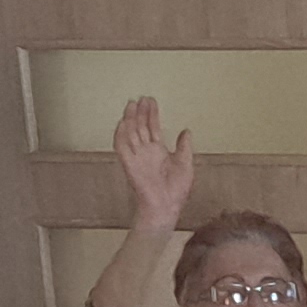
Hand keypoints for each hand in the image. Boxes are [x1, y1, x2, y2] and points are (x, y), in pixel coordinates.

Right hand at [111, 95, 198, 234]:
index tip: (151, 101)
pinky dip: (120, 135)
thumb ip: (184, 147)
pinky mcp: (130, 165)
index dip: (151, 114)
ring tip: (132, 105)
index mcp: (158, 151)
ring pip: (131, 133)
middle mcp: (146, 152)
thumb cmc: (176, 191)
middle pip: (140, 127)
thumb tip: (187, 131)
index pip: (152, 127)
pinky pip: (121, 148)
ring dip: (130, 119)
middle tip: (141, 98)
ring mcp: (137, 157)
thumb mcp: (186, 164)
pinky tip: (122, 123)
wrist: (166, 207)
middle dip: (140, 112)